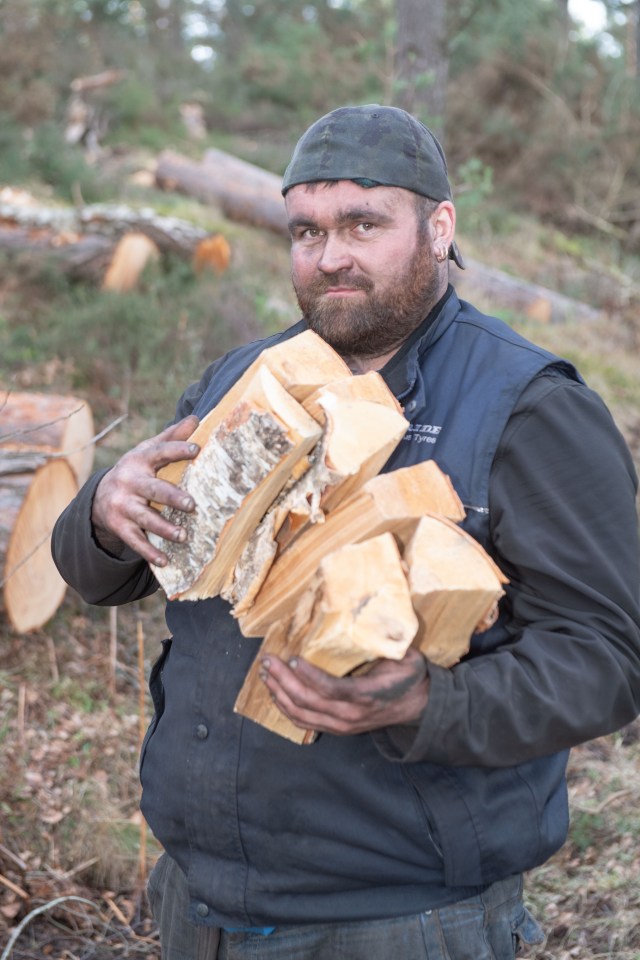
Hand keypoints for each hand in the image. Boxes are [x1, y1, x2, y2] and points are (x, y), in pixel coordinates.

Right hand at [91, 415, 199, 565]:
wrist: (100, 496)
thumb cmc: (137, 470)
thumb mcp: (148, 451)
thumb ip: (171, 437)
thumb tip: (196, 418)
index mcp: (139, 460)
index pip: (160, 452)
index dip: (177, 450)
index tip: (196, 449)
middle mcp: (129, 482)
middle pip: (153, 490)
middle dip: (172, 497)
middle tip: (192, 504)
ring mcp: (123, 506)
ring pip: (145, 519)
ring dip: (164, 528)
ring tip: (183, 536)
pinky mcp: (120, 526)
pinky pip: (135, 541)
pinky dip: (150, 552)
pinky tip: (165, 561)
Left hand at [259, 647, 428, 735]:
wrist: (418, 707)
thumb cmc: (409, 676)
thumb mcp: (406, 656)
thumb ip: (386, 642)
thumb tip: (368, 616)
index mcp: (367, 696)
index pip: (332, 689)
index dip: (309, 676)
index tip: (292, 658)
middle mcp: (351, 715)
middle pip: (308, 702)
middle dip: (283, 680)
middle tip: (267, 660)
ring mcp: (342, 725)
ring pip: (301, 714)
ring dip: (279, 694)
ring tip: (264, 674)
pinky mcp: (336, 729)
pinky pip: (304, 722)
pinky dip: (285, 708)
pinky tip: (274, 693)